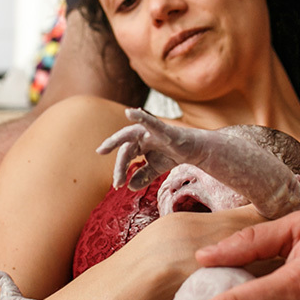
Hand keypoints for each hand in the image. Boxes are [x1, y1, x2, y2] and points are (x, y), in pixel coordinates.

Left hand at [97, 109, 212, 189]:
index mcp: (137, 144)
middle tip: (116, 182)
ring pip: (130, 135)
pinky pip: (151, 122)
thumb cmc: (172, 155)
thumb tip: (129, 186)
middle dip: (119, 165)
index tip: (117, 185)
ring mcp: (151, 131)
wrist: (194, 151)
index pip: (124, 157)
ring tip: (105, 147)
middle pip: (125, 149)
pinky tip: (130, 113)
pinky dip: (141, 117)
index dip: (120, 170)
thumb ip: (142, 176)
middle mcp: (141, 135)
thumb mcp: (155, 169)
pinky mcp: (164, 129)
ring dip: (117, 141)